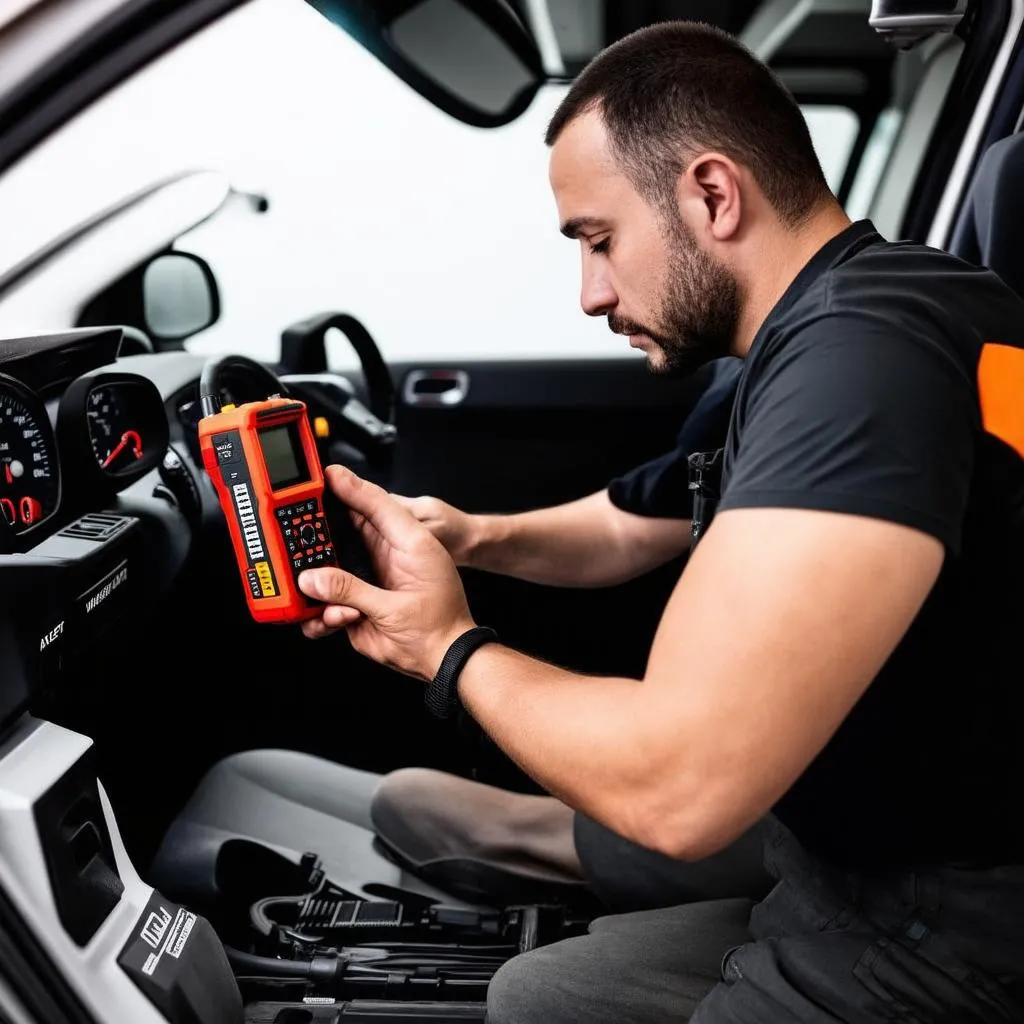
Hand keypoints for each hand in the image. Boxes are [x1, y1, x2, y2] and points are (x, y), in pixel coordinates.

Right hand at [297, 465, 476, 680]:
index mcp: (405, 543)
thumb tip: (313, 578)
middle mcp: (385, 555)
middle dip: (318, 535)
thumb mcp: (394, 608)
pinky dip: (321, 612)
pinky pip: (328, 602)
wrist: (444, 661)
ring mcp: (370, 579)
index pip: (373, 504)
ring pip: (330, 567)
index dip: (348, 487)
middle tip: (297, 539)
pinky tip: (333, 619)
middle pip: (343, 531)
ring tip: (317, 594)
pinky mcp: (358, 603)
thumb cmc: (440, 626)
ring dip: (318, 581)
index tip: (322, 476)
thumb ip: (351, 590)